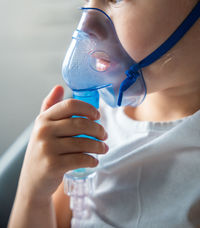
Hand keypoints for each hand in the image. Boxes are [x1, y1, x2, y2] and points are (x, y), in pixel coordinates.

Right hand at [17, 86, 107, 202]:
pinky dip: (92, 160)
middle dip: (98, 129)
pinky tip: (94, 160)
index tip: (97, 116)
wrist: (32, 182)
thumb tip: (59, 87)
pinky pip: (80, 159)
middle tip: (104, 135)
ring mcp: (47, 148)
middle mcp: (43, 131)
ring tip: (103, 148)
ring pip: (83, 142)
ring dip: (98, 146)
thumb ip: (50, 107)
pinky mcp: (53, 165)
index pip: (70, 105)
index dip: (88, 108)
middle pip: (80, 123)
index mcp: (43, 119)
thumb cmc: (42, 151)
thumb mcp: (43, 128)